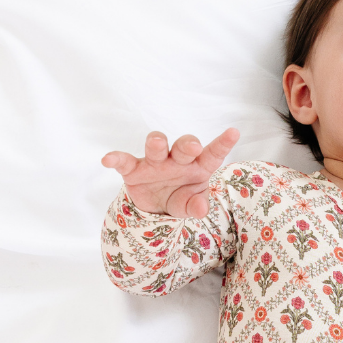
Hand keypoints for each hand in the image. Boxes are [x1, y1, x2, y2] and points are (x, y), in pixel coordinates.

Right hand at [101, 128, 239, 217]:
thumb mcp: (190, 206)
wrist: (156, 209)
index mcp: (198, 166)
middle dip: (187, 144)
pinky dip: (116, 158)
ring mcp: (155, 162)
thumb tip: (202, 209)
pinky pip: (124, 160)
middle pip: (183, 146)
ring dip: (156, 143)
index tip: (234, 132)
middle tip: (193, 147)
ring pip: (156, 146)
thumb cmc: (181, 199)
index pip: (213, 153)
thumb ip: (197, 206)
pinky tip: (108, 160)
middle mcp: (177, 159)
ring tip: (156, 143)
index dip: (223, 143)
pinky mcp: (134, 169)